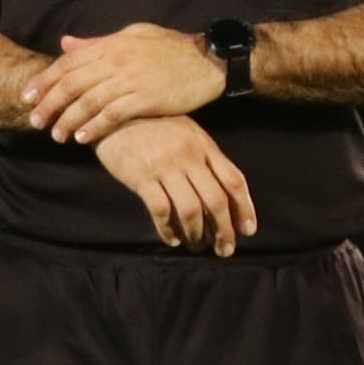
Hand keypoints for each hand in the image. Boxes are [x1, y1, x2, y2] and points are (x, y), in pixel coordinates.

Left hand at [26, 24, 226, 144]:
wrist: (209, 60)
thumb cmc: (171, 48)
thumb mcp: (133, 35)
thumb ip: (98, 42)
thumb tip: (66, 44)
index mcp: (112, 44)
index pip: (69, 62)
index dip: (45, 80)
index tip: (28, 96)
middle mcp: (118, 60)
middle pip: (73, 83)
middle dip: (50, 103)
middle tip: (35, 120)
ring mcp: (132, 79)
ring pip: (89, 101)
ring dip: (69, 120)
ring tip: (56, 135)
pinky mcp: (147, 99)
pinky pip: (113, 115)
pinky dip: (95, 127)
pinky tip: (83, 138)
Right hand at [96, 114, 255, 254]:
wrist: (115, 114)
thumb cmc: (153, 124)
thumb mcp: (186, 132)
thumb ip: (205, 157)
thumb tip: (224, 190)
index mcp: (204, 146)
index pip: (234, 180)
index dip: (245, 208)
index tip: (248, 231)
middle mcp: (189, 156)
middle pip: (216, 200)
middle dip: (224, 230)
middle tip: (224, 250)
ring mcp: (165, 167)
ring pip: (190, 209)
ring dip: (196, 234)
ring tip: (196, 246)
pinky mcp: (141, 177)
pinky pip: (161, 211)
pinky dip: (168, 230)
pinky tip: (171, 239)